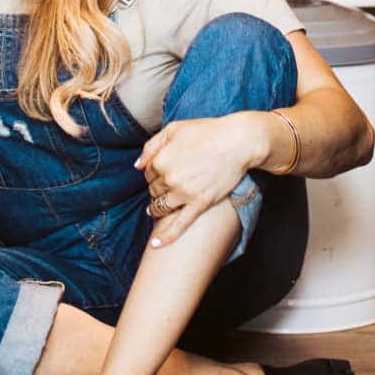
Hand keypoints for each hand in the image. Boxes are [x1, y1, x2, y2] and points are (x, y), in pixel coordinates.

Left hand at [134, 113, 264, 246]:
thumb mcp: (174, 129)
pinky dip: (166, 237)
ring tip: (156, 209)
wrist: (237, 142)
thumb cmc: (207, 132)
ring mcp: (184, 193)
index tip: (163, 170)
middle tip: (167, 184)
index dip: (154, 172)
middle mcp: (170, 178)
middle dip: (157, 188)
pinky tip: (155, 245)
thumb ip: (152, 146)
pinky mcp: (200, 204)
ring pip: (161, 207)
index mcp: (161, 159)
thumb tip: (137, 166)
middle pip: (154, 190)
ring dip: (157, 208)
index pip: (148, 173)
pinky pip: (179, 225)